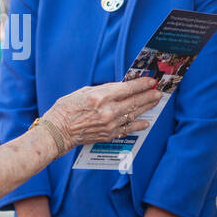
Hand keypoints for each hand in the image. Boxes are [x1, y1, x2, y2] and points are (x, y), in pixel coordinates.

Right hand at [44, 76, 160, 147]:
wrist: (58, 131)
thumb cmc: (67, 109)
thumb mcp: (83, 92)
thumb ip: (103, 90)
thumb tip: (119, 88)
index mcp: (101, 97)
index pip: (128, 89)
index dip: (142, 84)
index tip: (151, 81)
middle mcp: (108, 111)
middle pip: (135, 101)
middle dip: (148, 95)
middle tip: (158, 92)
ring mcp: (110, 124)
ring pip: (134, 114)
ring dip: (146, 107)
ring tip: (155, 101)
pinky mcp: (109, 135)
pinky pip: (128, 129)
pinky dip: (137, 125)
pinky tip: (145, 122)